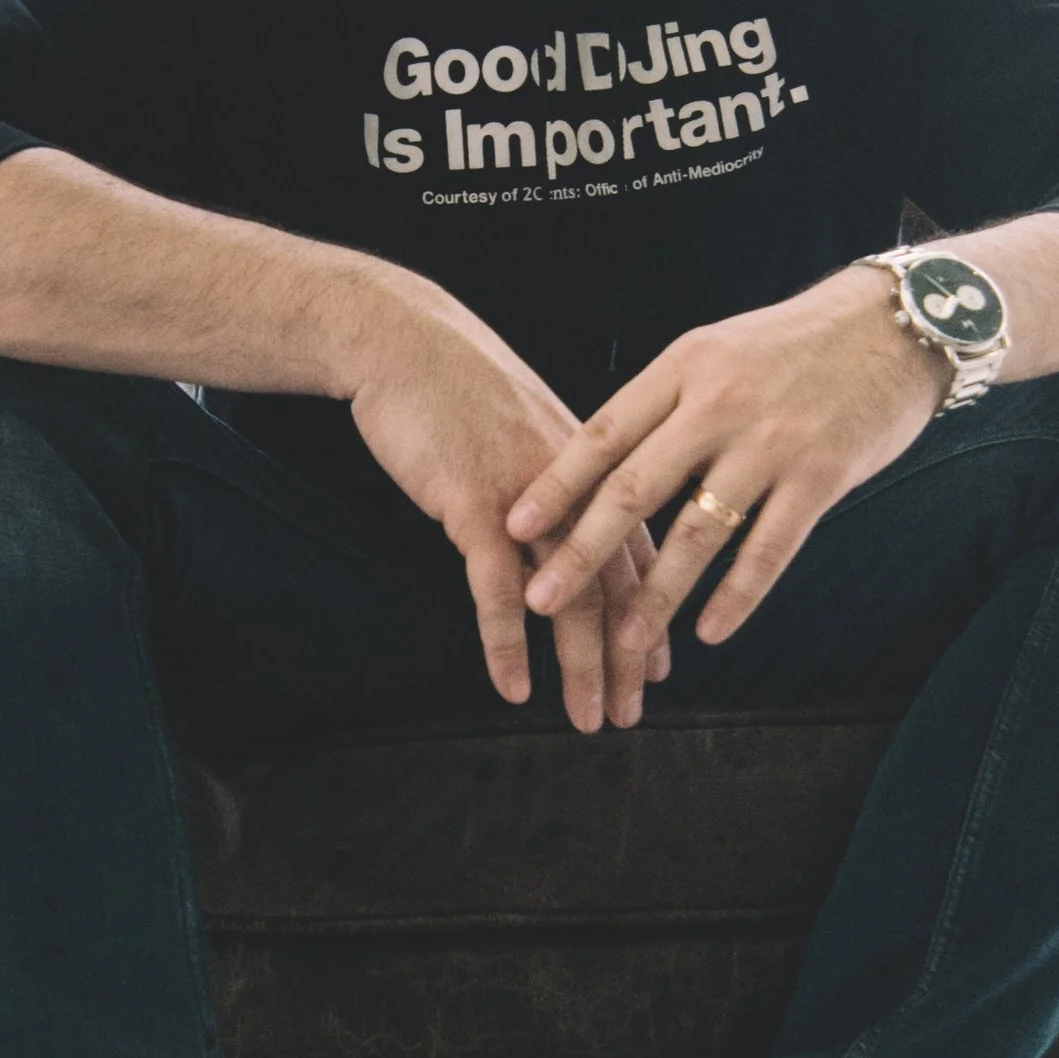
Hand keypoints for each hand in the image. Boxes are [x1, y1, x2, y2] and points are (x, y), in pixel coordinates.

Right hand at [341, 276, 671, 730]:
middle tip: (629, 713)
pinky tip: (514, 687)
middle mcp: (576, 485)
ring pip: (571, 597)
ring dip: (581, 666)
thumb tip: (564, 522)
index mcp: (596, 466)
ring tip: (587, 718)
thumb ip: (555, 478)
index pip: (640, 552)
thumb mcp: (524, 427)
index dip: (652, 614)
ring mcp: (529, 497)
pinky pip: (498, 590)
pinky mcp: (473, 504)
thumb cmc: (456, 384)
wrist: (400, 339)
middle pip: (618, 585)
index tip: (657, 667)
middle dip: (627, 658)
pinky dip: (508, 644)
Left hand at [506, 267, 944, 697]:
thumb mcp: (718, 350)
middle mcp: (720, 405)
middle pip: (635, 488)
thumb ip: (667, 402)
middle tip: (541, 600)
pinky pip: (770, 548)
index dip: (556, 485)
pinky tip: (711, 632)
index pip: (604, 433)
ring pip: (698, 532)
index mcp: (684, 368)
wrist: (898, 323)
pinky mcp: (822, 477)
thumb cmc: (797, 344)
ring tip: (625, 642)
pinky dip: (738, 596)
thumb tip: (603, 460)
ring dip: (658, 595)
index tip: (513, 527)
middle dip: (582, 550)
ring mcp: (771, 443)